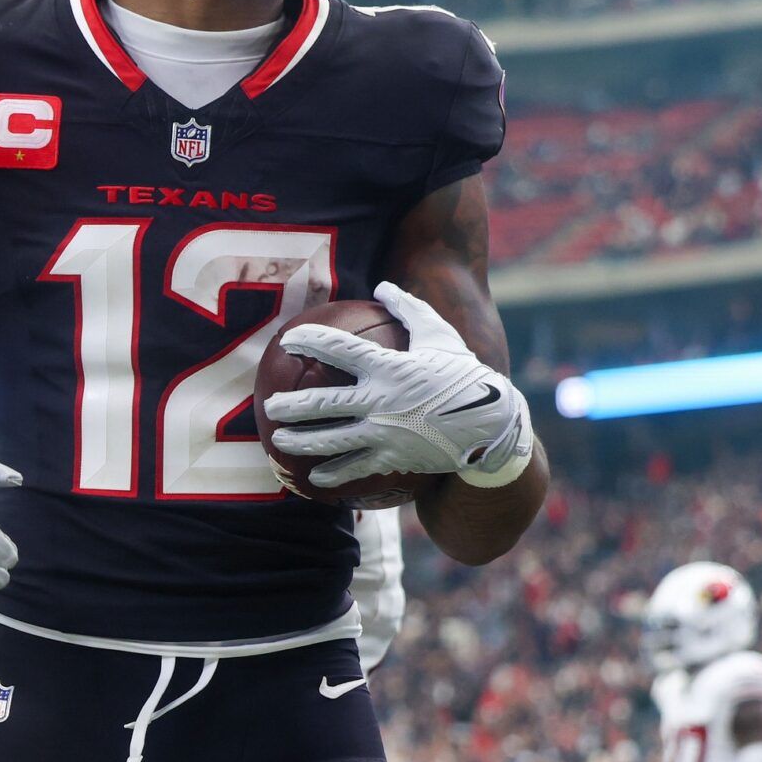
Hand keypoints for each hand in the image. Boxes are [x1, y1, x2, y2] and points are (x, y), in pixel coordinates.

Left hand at [263, 281, 532, 489]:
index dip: (309, 341)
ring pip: (331, 440)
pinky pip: (355, 468)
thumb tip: (382, 284)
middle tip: (270, 406)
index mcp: (389, 367)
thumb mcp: (440, 335)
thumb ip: (409, 308)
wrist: (491, 424)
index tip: (287, 340)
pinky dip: (331, 473)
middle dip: (291, 405)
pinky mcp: (393, 458)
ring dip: (299, 442)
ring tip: (278, 441)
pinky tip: (311, 477)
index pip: (339, 350)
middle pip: (323, 402)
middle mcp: (381, 401)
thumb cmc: (462, 374)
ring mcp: (385, 433)